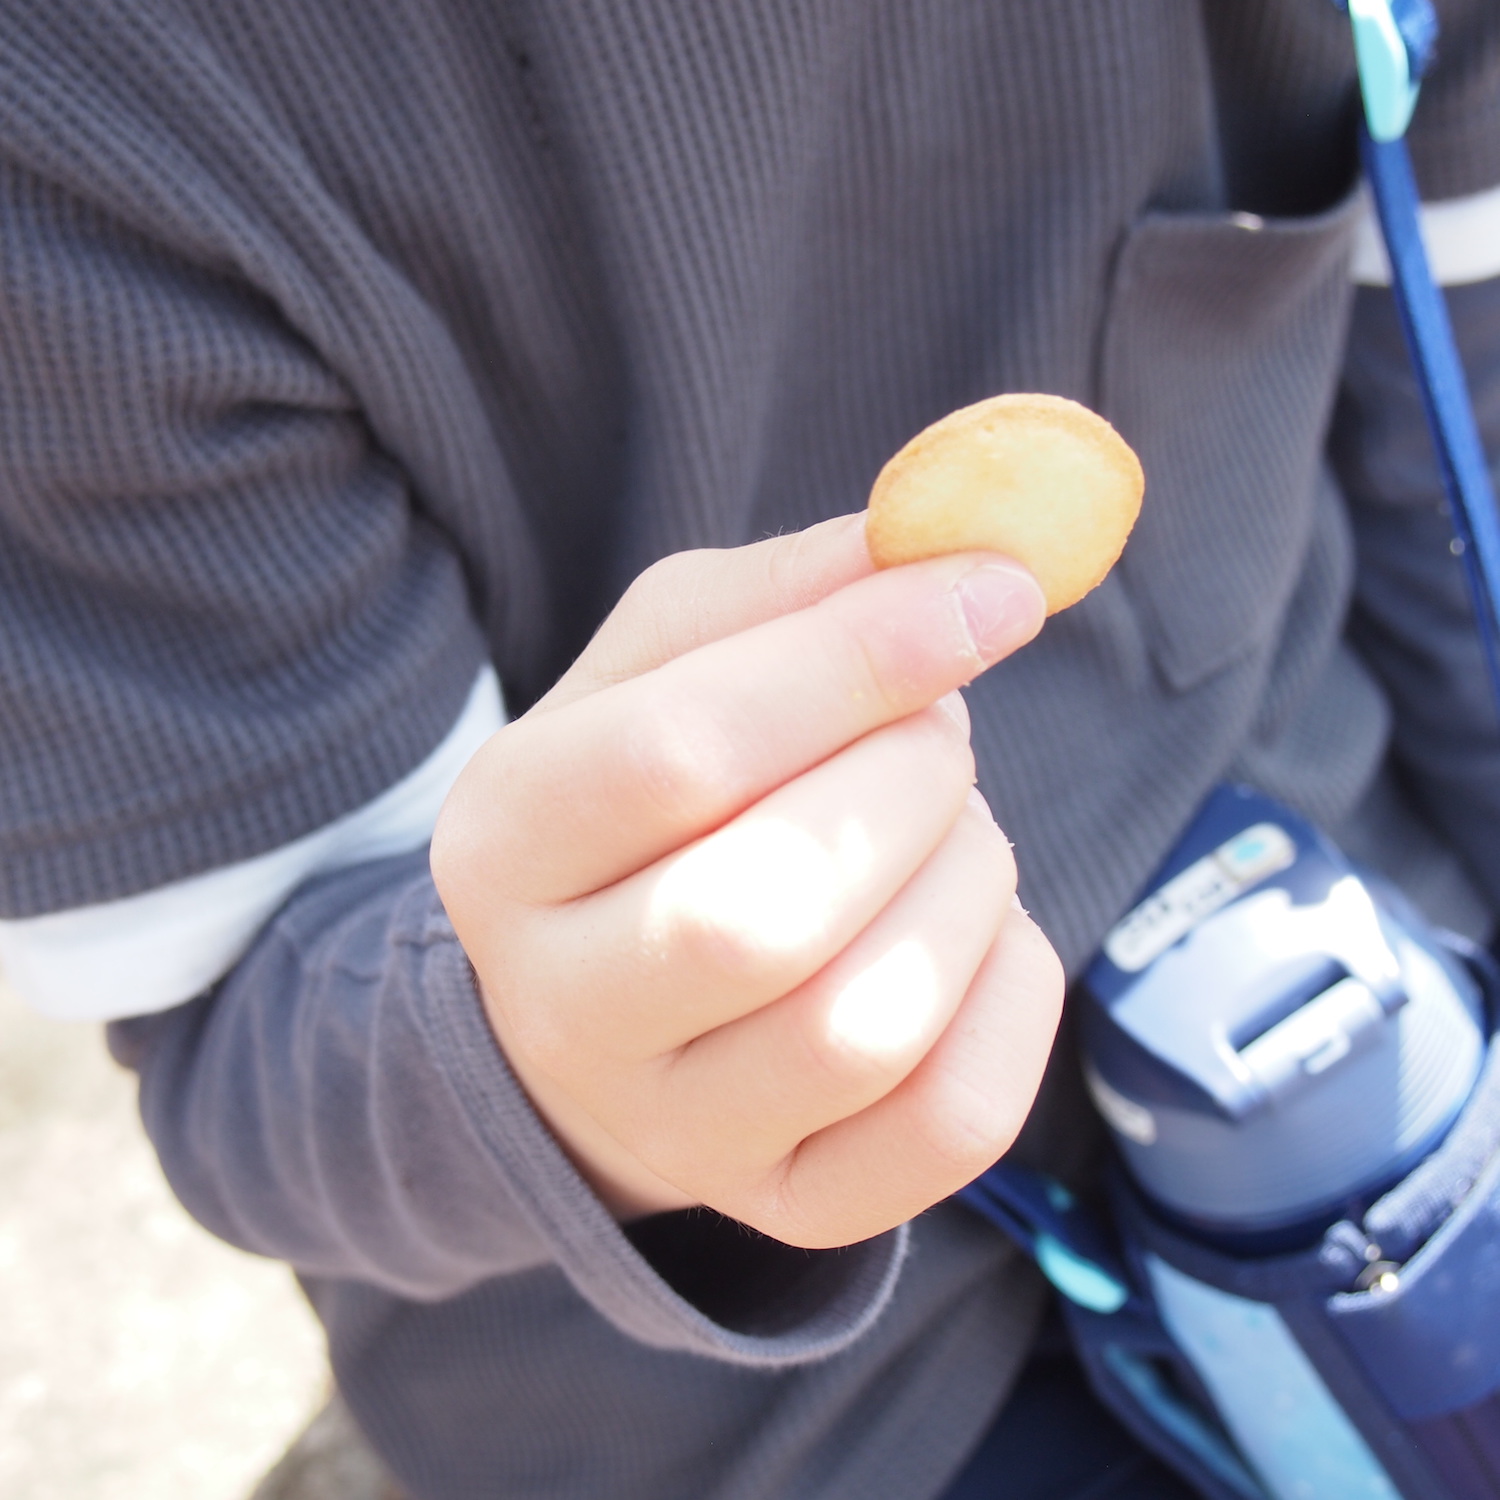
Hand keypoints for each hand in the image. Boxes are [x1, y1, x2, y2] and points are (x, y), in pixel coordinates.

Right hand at [431, 514, 1063, 1248]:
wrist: (613, 1000)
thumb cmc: (651, 803)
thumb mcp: (665, 665)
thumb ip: (785, 595)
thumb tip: (953, 548)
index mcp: (507, 842)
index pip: (677, 754)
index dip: (854, 662)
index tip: (990, 592)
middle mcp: (566, 1007)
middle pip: (763, 912)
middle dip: (907, 785)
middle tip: (935, 734)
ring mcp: (677, 1129)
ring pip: (866, 1026)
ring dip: (967, 885)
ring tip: (950, 829)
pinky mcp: (791, 1200)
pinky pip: (950, 1123)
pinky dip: (1013, 997)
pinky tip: (978, 933)